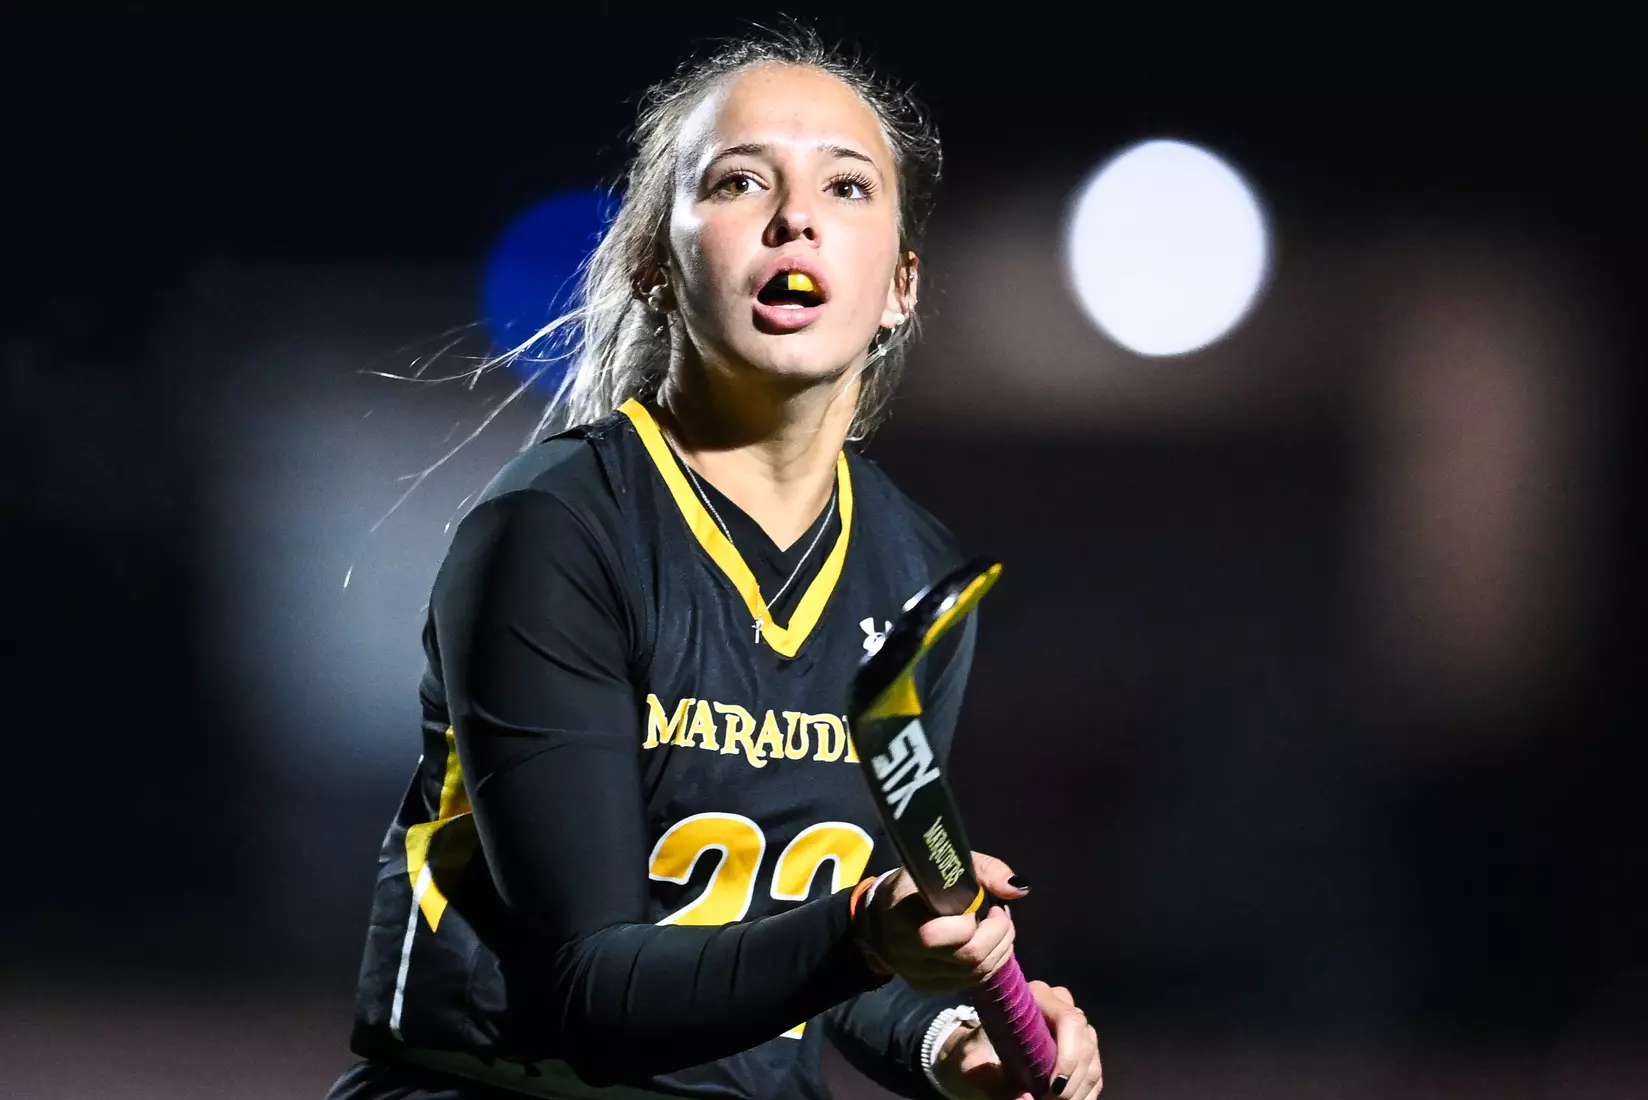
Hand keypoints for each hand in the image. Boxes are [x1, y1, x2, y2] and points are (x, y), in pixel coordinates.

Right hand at [855, 852, 1030, 993]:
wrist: (884, 919)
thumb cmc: (916, 886)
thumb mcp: (943, 867)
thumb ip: (982, 870)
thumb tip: (1018, 889)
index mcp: (901, 920)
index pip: (939, 934)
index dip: (969, 920)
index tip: (977, 901)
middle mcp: (908, 955)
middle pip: (968, 956)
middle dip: (997, 933)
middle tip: (999, 913)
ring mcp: (921, 977)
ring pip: (977, 971)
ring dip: (1001, 946)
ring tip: (999, 924)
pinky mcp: (934, 988)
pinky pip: (974, 980)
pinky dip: (993, 961)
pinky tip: (993, 942)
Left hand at [931, 982, 1101, 1099]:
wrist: (977, 1056)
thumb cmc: (973, 1054)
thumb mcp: (973, 1067)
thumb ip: (994, 1083)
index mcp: (1034, 997)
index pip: (1068, 1019)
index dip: (1069, 1055)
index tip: (1054, 1088)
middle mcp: (1060, 1004)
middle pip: (1085, 1042)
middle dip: (1072, 1080)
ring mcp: (1074, 1027)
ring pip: (1092, 1060)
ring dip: (1078, 1090)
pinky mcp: (1081, 1049)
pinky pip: (1095, 1074)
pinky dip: (1084, 1094)